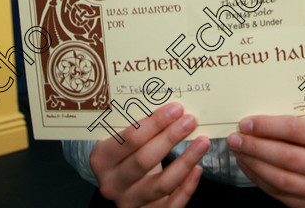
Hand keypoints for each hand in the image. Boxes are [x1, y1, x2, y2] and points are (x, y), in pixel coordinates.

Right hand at [90, 101, 209, 207]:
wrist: (117, 179)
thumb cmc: (124, 150)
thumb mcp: (121, 136)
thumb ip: (139, 124)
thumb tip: (173, 105)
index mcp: (101, 158)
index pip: (130, 139)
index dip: (155, 123)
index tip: (176, 109)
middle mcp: (112, 183)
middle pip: (144, 160)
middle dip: (170, 138)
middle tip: (190, 121)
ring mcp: (129, 201)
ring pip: (161, 184)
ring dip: (185, 162)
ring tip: (202, 142)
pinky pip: (171, 205)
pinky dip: (187, 188)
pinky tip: (198, 169)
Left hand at [226, 115, 304, 206]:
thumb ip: (297, 122)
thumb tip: (258, 120)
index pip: (296, 131)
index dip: (267, 127)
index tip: (246, 123)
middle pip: (286, 157)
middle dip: (255, 147)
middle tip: (235, 138)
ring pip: (281, 180)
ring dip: (254, 165)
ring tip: (239, 152)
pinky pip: (280, 195)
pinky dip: (260, 180)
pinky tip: (250, 166)